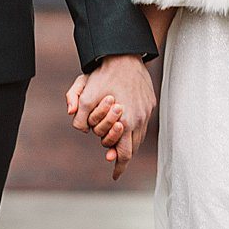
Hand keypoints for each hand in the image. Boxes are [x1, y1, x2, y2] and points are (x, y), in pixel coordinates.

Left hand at [65, 55, 155, 179]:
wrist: (124, 54)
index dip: (119, 167)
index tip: (114, 175)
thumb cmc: (104, 74)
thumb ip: (79, 113)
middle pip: (133, 148)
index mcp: (125, 121)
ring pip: (140, 136)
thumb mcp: (85, 93)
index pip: (124, 154)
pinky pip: (144, 122)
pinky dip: (135, 129)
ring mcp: (147, 110)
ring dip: (129, 142)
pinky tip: (126, 126)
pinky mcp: (149, 101)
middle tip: (112, 159)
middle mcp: (139, 119)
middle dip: (122, 156)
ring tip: (118, 144)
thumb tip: (81, 129)